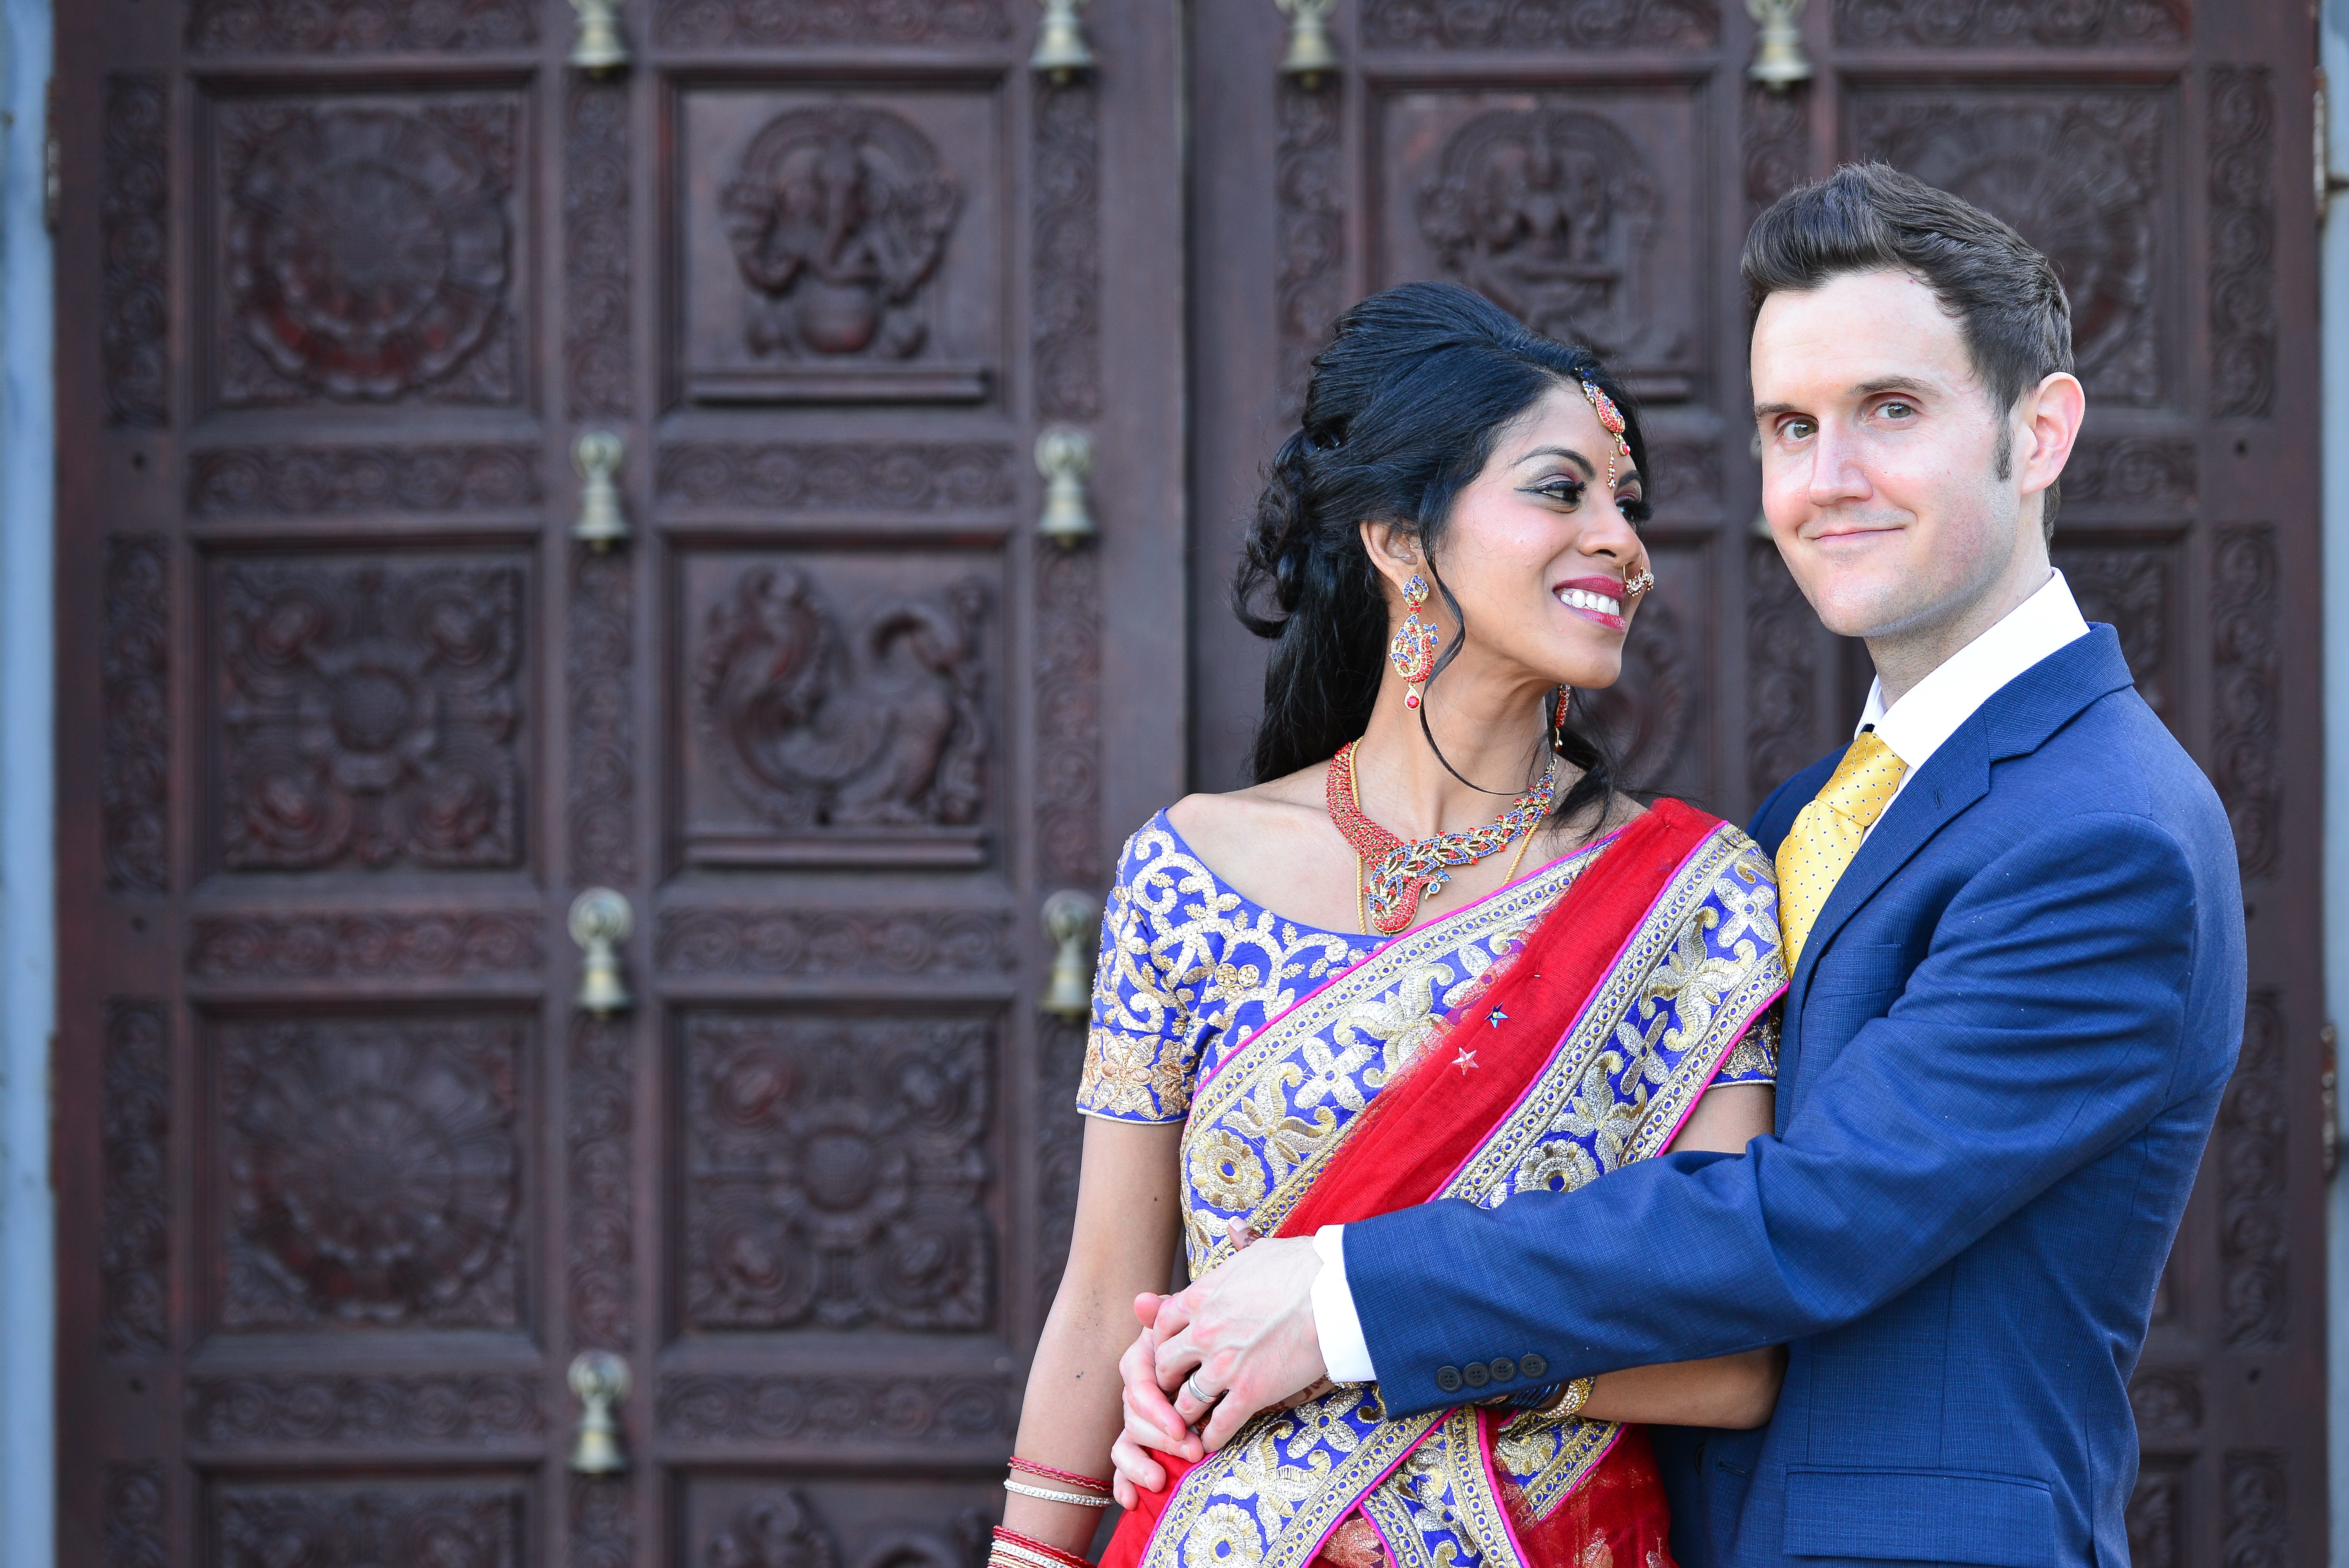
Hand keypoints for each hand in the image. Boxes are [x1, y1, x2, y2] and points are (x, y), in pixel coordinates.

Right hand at [1110, 1294, 1198, 1502]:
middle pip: (1133, 1417)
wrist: (1232, 1357)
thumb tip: (1142, 1300)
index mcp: (1145, 1360)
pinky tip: (1130, 1502)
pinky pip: (1123, 1465)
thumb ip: (1168, 1316)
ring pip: (1125, 1442)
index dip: (1155, 1407)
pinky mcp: (1142, 1446)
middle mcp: (1137, 1391)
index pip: (1137, 1383)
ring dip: (1140, 1464)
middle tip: (1192, 1452)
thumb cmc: (1214, 1339)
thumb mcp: (1196, 1326)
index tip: (1182, 1427)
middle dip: (1160, 1439)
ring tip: (1161, 1482)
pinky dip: (1124, 1483)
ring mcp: (1138, 1420)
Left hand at [1149, 1234, 1327, 1450]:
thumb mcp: (1260, 1251)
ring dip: (1184, 1414)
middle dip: (1166, 1380)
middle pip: (1164, 1365)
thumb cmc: (1302, 1266)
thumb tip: (1235, 1227)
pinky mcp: (1249, 1392)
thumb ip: (1240, 1246)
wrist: (1332, 1292)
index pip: (1160, 1324)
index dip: (1160, 1342)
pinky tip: (1210, 1444)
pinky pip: (1218, 1425)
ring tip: (1187, 1424)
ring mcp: (1223, 1365)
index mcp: (1201, 1297)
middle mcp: (1203, 1332)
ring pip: (1184, 1401)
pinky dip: (1211, 1438)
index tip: (1169, 1352)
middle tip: (1174, 1390)